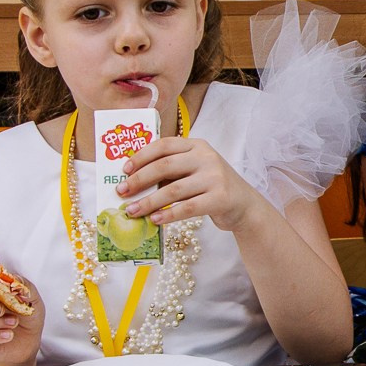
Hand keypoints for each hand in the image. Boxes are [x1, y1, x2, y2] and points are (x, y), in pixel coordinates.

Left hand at [121, 135, 261, 232]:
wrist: (244, 205)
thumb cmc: (211, 187)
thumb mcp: (194, 170)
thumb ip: (170, 170)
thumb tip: (132, 181)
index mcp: (196, 145)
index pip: (164, 145)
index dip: (141, 157)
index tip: (123, 170)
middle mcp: (206, 158)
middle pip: (164, 166)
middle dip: (139, 180)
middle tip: (121, 192)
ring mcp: (214, 178)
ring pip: (173, 190)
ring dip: (148, 202)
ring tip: (132, 211)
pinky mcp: (220, 199)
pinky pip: (187, 208)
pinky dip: (168, 215)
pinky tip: (155, 220)